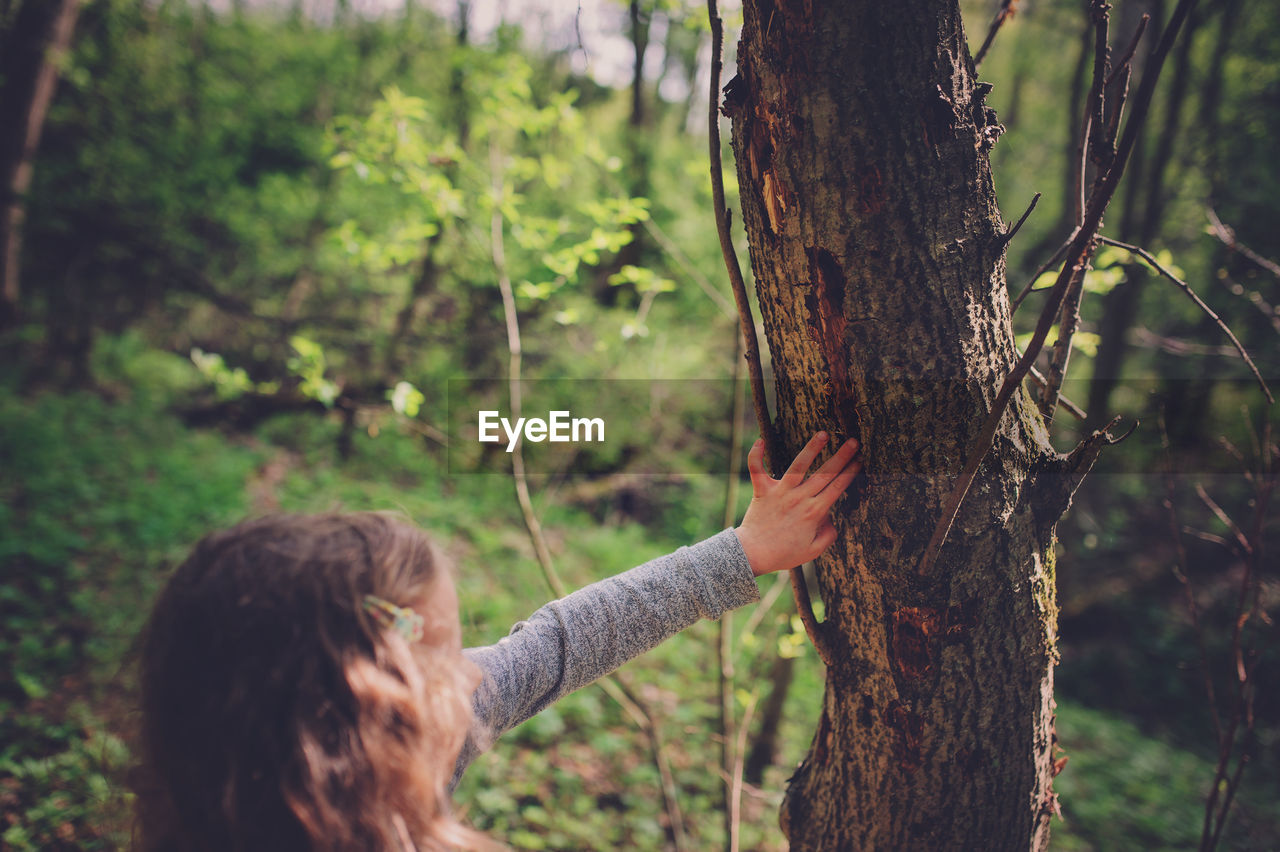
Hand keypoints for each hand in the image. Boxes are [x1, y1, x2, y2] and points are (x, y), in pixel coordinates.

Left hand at [734, 432, 861, 575]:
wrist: (754, 554)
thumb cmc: (784, 554)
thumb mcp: (814, 551)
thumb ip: (828, 535)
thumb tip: (831, 519)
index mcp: (814, 512)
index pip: (837, 488)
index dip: (850, 473)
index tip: (859, 460)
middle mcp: (799, 498)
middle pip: (825, 473)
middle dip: (841, 456)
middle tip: (853, 441)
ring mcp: (780, 492)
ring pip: (799, 465)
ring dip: (812, 448)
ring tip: (823, 433)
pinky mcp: (762, 490)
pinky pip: (757, 469)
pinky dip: (756, 455)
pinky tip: (760, 440)